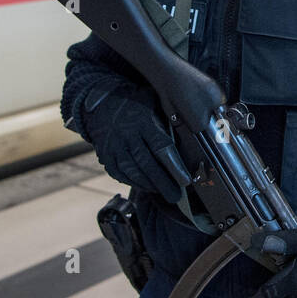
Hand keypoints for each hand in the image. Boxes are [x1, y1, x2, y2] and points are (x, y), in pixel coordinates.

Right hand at [82, 85, 189, 200]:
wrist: (103, 102)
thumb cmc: (136, 103)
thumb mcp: (155, 103)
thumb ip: (169, 119)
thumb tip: (193, 134)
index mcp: (142, 121)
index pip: (161, 147)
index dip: (174, 166)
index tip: (185, 181)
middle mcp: (126, 134)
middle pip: (147, 164)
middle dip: (163, 183)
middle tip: (176, 196)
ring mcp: (113, 146)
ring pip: (132, 172)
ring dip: (150, 185)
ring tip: (164, 192)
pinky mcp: (105, 155)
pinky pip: (119, 174)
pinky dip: (134, 182)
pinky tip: (146, 186)